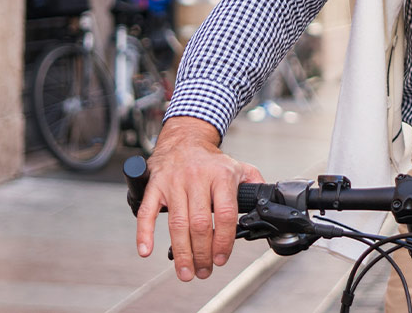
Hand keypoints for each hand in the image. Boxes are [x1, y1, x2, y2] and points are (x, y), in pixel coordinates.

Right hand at [134, 116, 264, 281]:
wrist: (185, 138)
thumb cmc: (211, 160)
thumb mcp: (239, 167)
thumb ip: (255, 186)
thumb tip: (267, 206)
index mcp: (221, 176)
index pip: (224, 214)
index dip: (223, 241)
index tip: (221, 258)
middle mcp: (197, 178)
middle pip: (200, 224)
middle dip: (202, 254)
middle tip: (203, 271)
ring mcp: (174, 182)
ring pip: (177, 223)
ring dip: (181, 253)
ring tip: (186, 272)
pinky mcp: (155, 185)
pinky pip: (147, 212)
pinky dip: (144, 233)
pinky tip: (146, 250)